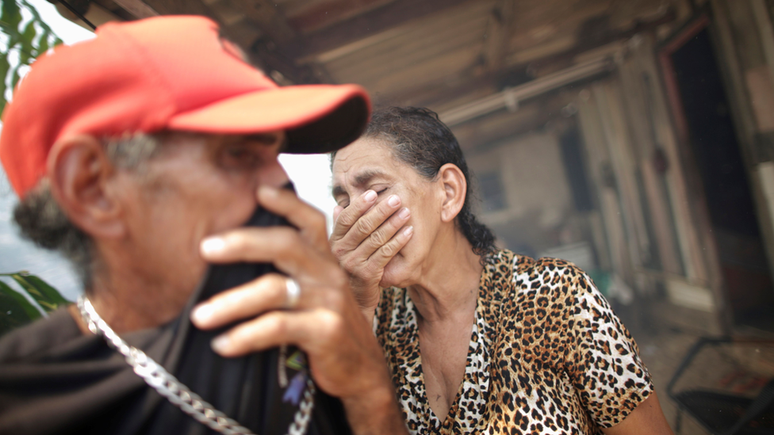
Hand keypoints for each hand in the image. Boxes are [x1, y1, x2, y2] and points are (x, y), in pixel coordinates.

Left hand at [190, 185, 406, 434]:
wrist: (362, 371)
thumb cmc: (327, 327)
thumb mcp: (317, 293)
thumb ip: (291, 273)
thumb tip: (235, 258)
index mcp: (325, 260)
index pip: (310, 221)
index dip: (287, 202)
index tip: (257, 191)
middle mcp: (328, 274)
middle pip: (285, 244)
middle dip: (243, 242)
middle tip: (204, 249)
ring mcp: (329, 301)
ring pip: (274, 289)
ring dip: (231, 302)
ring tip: (200, 316)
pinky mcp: (326, 331)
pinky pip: (278, 326)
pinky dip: (245, 335)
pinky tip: (222, 344)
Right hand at [329, 190, 412, 316]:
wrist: (355, 299)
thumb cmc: (350, 269)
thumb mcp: (342, 249)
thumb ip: (341, 228)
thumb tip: (339, 206)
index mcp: (334, 241)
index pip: (346, 219)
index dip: (359, 205)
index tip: (373, 193)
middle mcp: (341, 252)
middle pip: (363, 226)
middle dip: (381, 211)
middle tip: (396, 199)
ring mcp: (353, 264)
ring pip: (376, 239)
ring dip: (393, 224)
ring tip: (406, 212)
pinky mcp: (367, 274)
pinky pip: (386, 254)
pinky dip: (398, 241)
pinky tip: (409, 232)